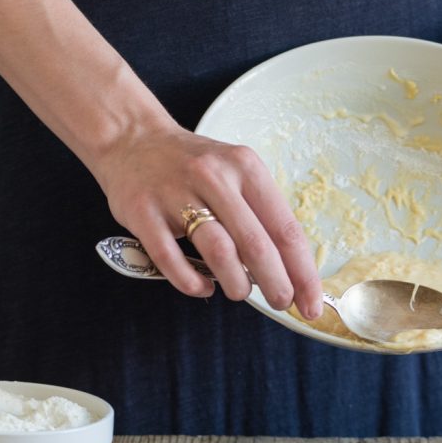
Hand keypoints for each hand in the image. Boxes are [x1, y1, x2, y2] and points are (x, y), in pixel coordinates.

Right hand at [92, 124, 323, 318]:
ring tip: (239, 292)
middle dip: (276, 283)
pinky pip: (170, 259)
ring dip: (236, 283)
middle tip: (281, 303)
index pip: (285, 228)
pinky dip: (191, 282)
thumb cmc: (191, 166)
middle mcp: (213, 176)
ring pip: (219, 251)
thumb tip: (288, 270)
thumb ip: (258, 214)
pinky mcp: (142, 211)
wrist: (131, 139)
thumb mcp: (233, 174)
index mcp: (245, 167)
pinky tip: (202, 288)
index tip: (311, 303)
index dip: (303, 272)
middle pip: (256, 244)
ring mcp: (175, 193)